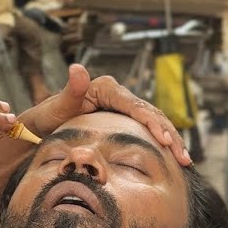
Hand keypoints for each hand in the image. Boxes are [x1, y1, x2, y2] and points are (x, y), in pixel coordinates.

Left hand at [19, 64, 191, 165]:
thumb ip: (70, 90)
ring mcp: (122, 108)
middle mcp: (118, 95)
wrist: (42, 128)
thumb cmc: (48, 117)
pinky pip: (148, 130)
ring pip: (154, 122)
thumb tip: (77, 67)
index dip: (153, 123)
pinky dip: (162, 142)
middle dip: (169, 135)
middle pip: (151, 114)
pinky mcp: (124, 120)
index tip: (165, 140)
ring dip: (171, 140)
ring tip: (185, 160)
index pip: (136, 106)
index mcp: (107, 89)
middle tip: (183, 157)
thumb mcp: (57, 106)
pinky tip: (174, 157)